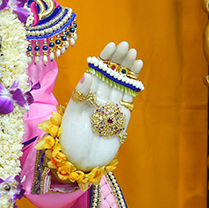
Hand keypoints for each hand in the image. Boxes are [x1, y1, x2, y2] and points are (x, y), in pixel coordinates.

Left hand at [59, 41, 142, 171]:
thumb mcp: (72, 115)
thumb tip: (89, 73)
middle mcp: (98, 98)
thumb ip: (81, 94)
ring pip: (121, 82)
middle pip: (110, 74)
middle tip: (125, 45)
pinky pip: (128, 96)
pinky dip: (133, 83)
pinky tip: (137, 69)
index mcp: (85, 94)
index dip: (104, 58)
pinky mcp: (122, 117)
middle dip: (118, 59)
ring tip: (133, 53)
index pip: (96, 70)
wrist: (82, 162)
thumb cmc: (70, 139)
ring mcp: (111, 106)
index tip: (111, 45)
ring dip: (127, 68)